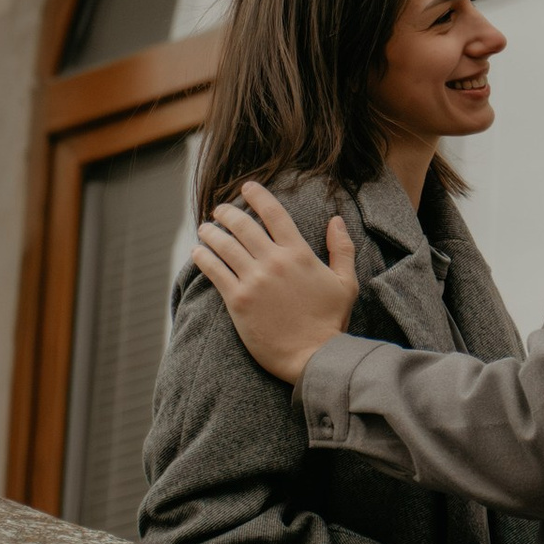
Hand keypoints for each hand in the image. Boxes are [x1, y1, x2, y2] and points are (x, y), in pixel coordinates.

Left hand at [189, 182, 357, 382]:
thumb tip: (336, 220)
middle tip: (220, 209)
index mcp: (299, 254)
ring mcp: (254, 281)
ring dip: (211, 232)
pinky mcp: (238, 301)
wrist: (313, 356)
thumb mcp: (346, 282)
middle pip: (243, 225)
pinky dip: (203, 257)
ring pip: (224, 245)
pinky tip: (197, 252)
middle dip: (228, 212)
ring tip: (205, 228)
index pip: (274, 214)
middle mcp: (274, 262)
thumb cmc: (330, 322)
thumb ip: (341, 248)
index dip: (258, 196)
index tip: (247, 187)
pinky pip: (214, 271)